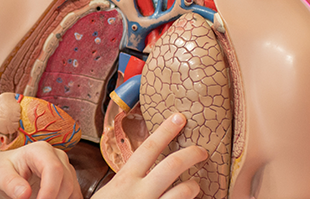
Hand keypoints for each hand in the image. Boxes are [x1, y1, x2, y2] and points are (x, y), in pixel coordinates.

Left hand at [0, 141, 81, 198]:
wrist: (6, 173)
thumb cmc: (2, 170)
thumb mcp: (0, 175)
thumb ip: (11, 183)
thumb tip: (24, 194)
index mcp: (40, 150)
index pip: (54, 169)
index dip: (49, 190)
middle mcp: (58, 157)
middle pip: (66, 182)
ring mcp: (66, 168)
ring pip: (73, 191)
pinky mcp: (70, 181)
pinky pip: (75, 196)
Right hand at [92, 113, 207, 198]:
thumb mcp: (109, 193)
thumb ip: (126, 180)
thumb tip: (145, 163)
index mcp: (125, 180)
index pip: (149, 148)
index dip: (166, 130)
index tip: (180, 118)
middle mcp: (141, 193)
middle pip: (173, 164)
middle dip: (192, 153)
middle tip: (201, 151)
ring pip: (185, 190)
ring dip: (193, 186)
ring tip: (194, 186)